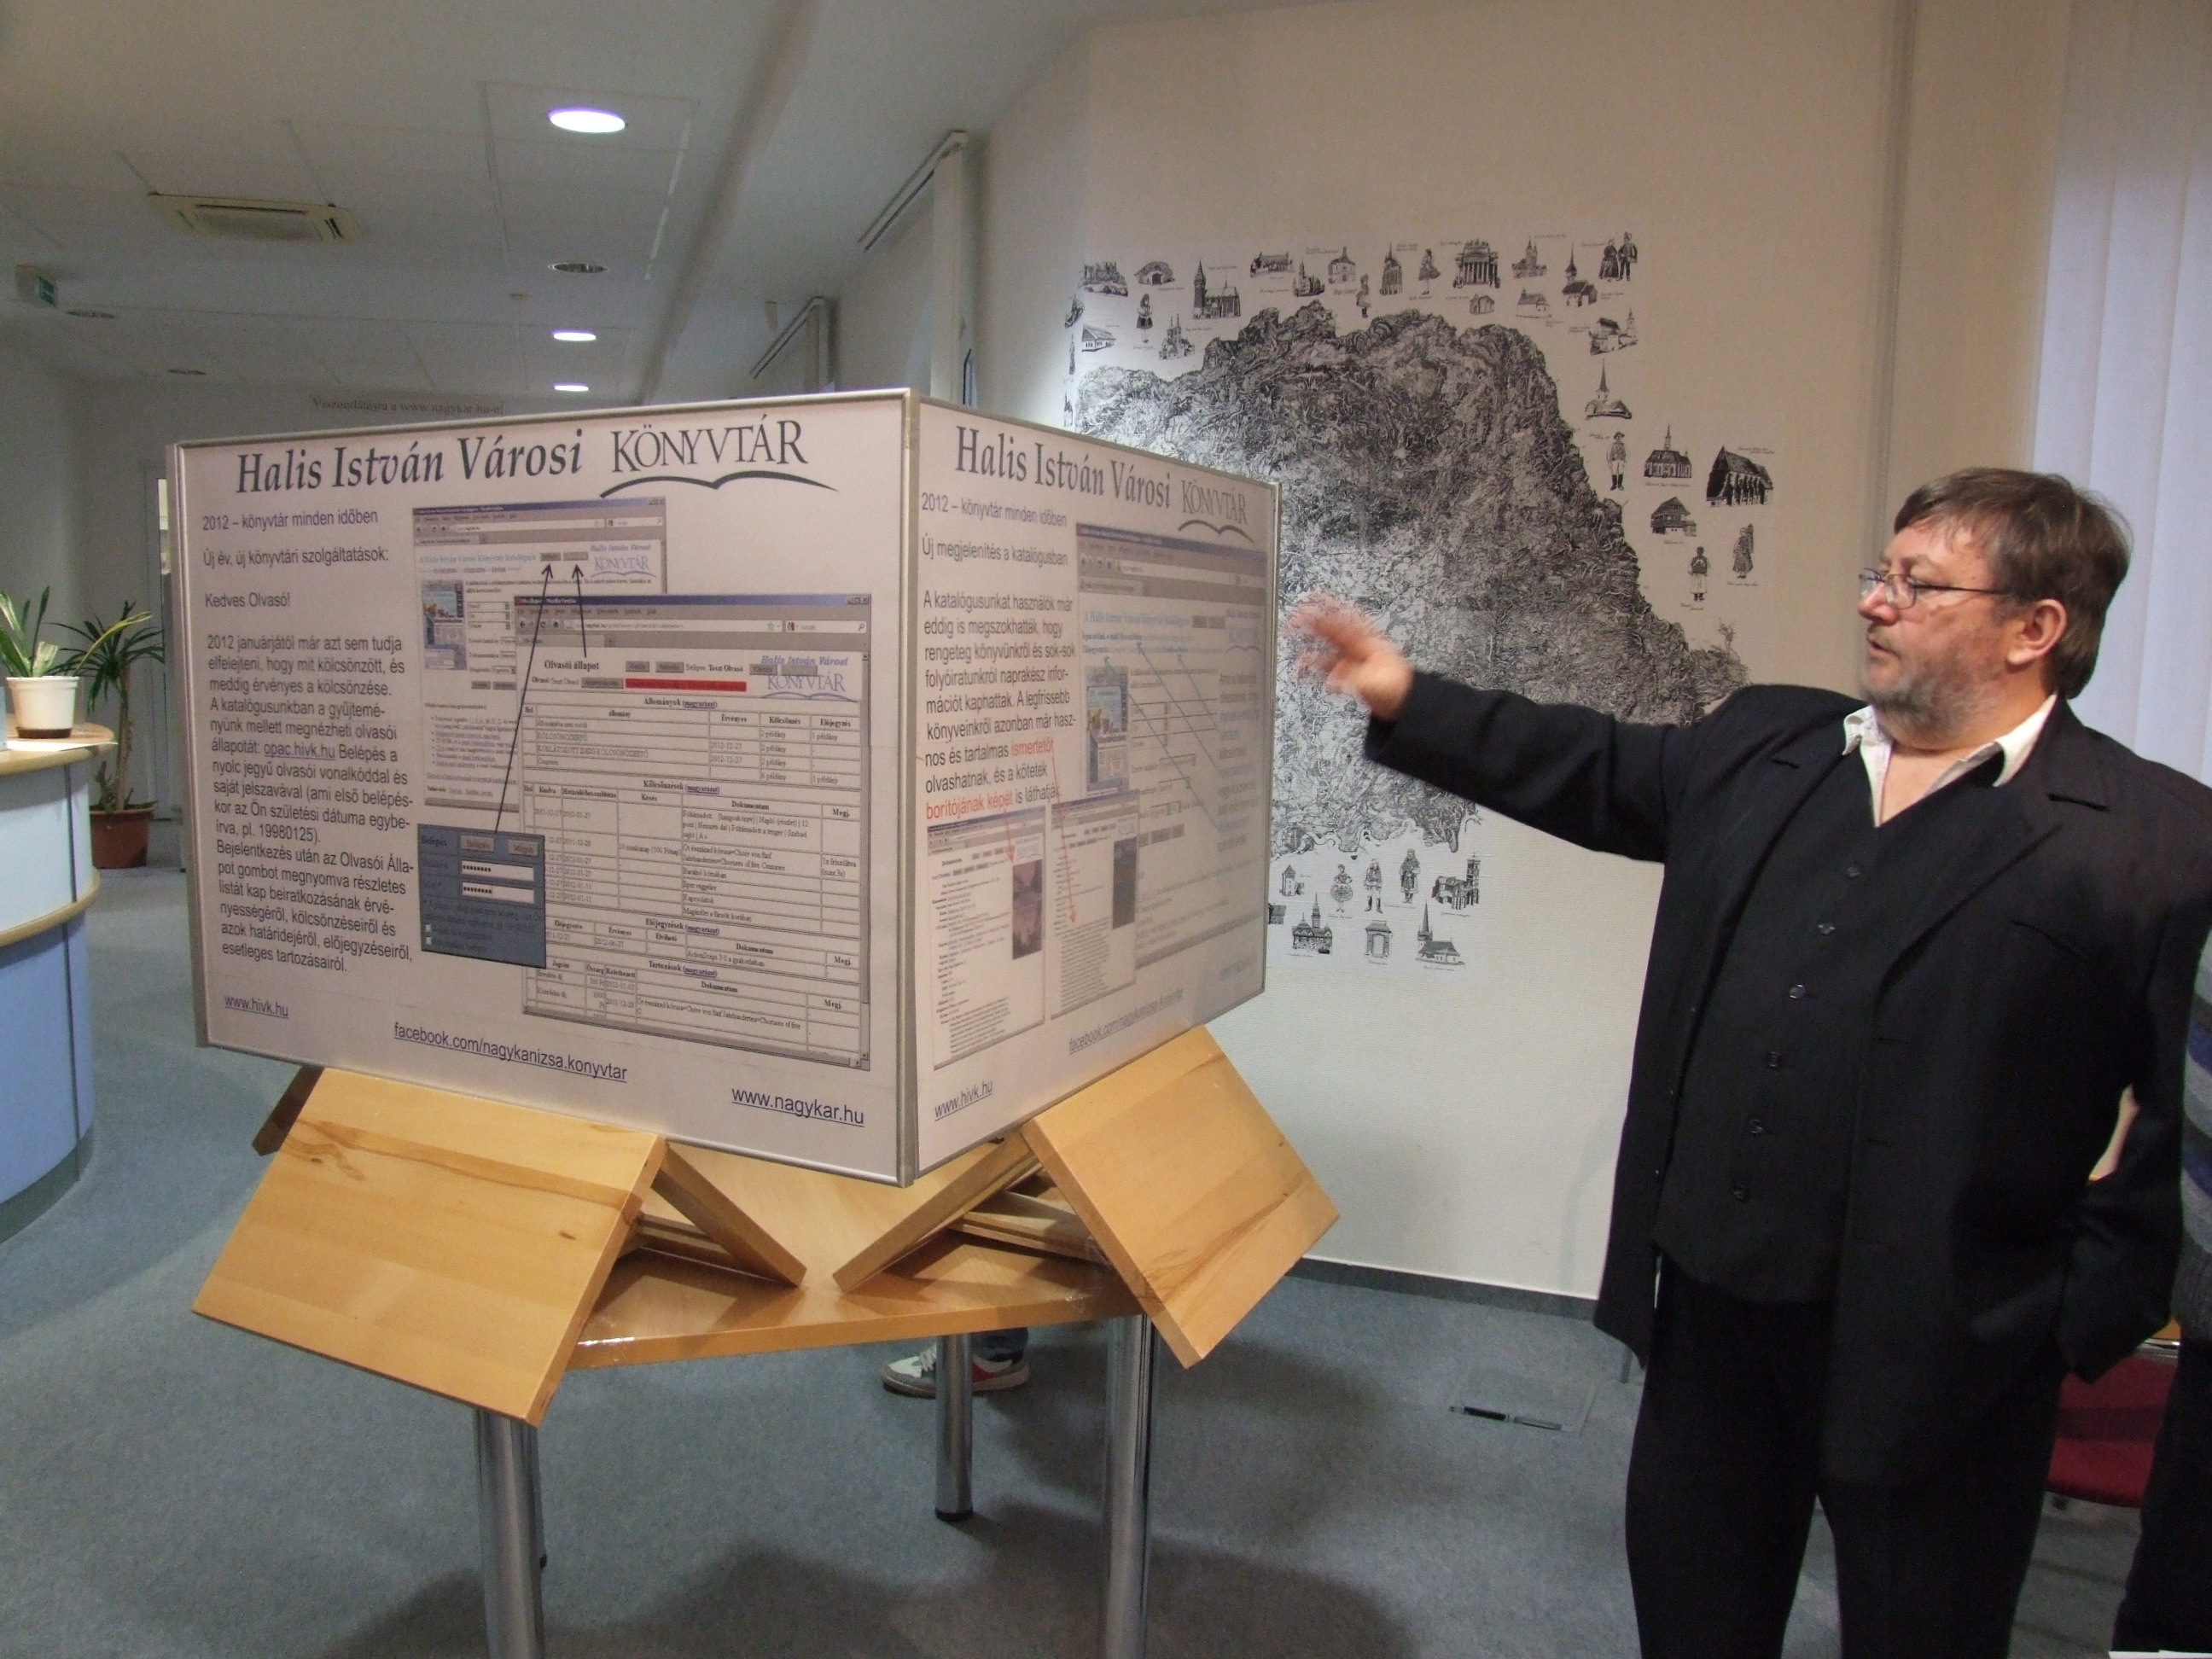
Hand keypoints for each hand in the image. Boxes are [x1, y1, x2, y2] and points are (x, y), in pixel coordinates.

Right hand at [1286, 593, 1413, 719]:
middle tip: (1296, 613)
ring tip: (1294, 633)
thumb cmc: (1396, 685)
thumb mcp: (1374, 680)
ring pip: (1327, 645)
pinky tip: (1305, 664)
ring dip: (1311, 641)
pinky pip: (1328, 664)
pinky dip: (1315, 664)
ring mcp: (1353, 659)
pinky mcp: (1350, 672)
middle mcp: (1358, 647)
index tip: (1312, 600)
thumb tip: (1333, 678)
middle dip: (1314, 620)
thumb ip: (1352, 677)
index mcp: (1367, 641)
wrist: (1403, 701)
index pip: (1342, 620)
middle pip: (1332, 629)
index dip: (1326, 609)